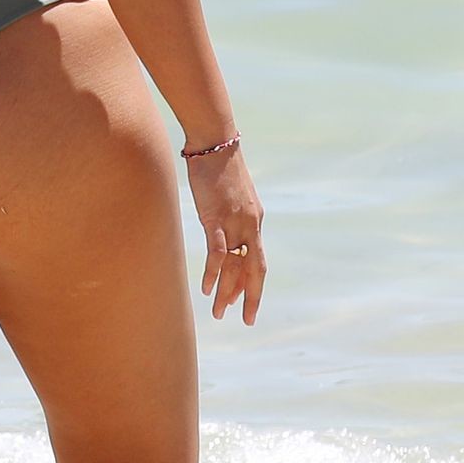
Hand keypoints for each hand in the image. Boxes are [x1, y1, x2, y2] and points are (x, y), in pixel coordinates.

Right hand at [186, 144, 265, 324]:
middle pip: (254, 270)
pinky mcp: (217, 219)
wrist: (214, 142)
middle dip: (250, 297)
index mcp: (255, 220)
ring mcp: (235, 223)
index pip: (257, 261)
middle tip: (247, 320)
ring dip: (227, 292)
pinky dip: (213, 272)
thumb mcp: (229, 194)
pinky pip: (218, 253)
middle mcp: (250, 225)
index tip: (245, 302)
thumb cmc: (218, 164)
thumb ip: (228, 213)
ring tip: (219, 312)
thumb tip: (219, 224)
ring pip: (235, 267)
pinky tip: (206, 288)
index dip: (252, 284)